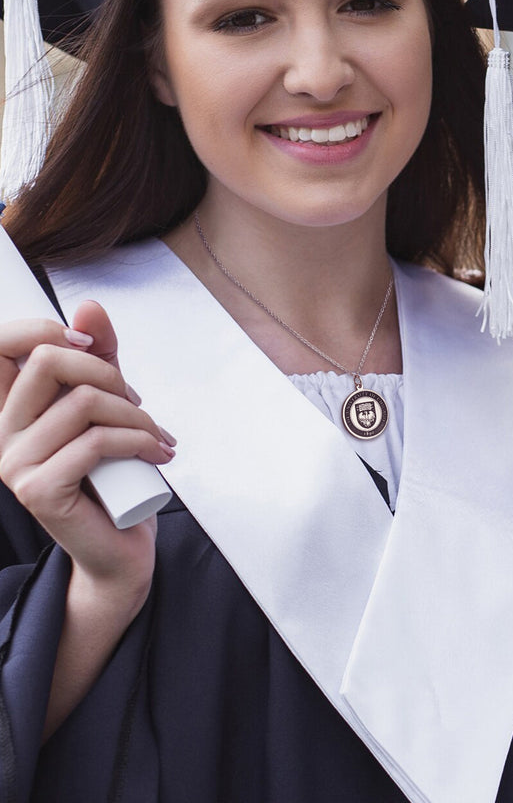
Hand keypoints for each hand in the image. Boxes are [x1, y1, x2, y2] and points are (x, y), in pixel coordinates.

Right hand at [0, 301, 172, 594]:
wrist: (119, 546)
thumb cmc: (114, 473)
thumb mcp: (110, 404)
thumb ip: (99, 357)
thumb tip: (89, 307)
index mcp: (9, 408)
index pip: (0, 345)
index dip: (44, 328)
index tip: (92, 347)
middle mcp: (0, 432)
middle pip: (47, 361)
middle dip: (109, 373)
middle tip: (137, 403)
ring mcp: (14, 464)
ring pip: (84, 403)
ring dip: (137, 414)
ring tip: (155, 435)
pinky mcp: (39, 490)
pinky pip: (96, 443)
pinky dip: (140, 440)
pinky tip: (157, 453)